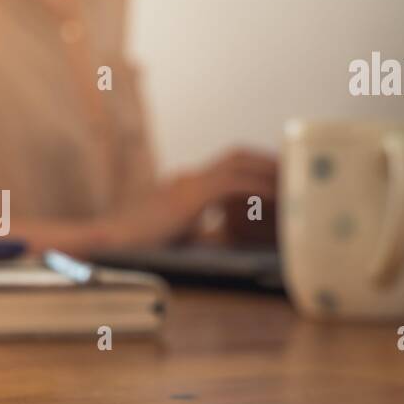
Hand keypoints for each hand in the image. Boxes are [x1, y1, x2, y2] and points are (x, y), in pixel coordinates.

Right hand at [100, 146, 277, 248]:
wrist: (109, 244)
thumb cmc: (137, 247)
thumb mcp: (178, 238)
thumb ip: (202, 234)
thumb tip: (227, 238)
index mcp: (185, 186)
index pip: (227, 167)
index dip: (254, 169)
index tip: (278, 179)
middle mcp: (189, 178)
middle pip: (237, 156)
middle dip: (267, 160)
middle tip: (294, 173)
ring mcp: (188, 184)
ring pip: (239, 163)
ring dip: (268, 169)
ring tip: (292, 181)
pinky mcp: (190, 196)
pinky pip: (233, 184)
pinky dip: (257, 187)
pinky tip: (276, 198)